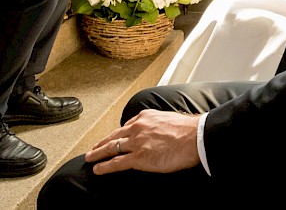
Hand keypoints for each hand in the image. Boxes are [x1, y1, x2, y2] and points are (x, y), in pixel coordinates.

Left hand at [85, 109, 200, 174]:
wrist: (195, 137)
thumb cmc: (188, 130)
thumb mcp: (169, 120)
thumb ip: (159, 126)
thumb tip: (160, 134)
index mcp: (145, 117)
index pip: (126, 126)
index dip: (117, 135)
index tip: (113, 139)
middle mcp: (137, 127)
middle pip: (114, 136)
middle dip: (102, 143)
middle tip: (93, 148)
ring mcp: (136, 142)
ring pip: (111, 148)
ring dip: (98, 154)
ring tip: (90, 158)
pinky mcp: (138, 157)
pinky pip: (116, 163)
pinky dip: (104, 166)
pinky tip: (97, 169)